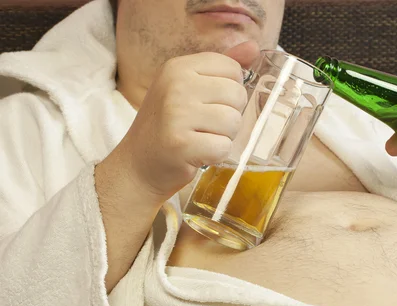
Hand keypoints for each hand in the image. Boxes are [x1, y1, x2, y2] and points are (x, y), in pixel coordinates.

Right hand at [106, 40, 259, 204]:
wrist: (138, 165)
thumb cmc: (168, 126)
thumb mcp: (189, 88)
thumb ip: (222, 68)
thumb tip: (254, 47)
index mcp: (179, 67)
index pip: (233, 69)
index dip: (230, 91)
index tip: (209, 104)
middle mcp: (176, 86)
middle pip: (237, 95)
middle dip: (230, 116)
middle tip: (205, 126)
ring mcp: (176, 114)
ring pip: (234, 122)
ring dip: (224, 137)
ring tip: (201, 139)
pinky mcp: (180, 144)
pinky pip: (223, 147)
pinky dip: (216, 155)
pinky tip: (198, 154)